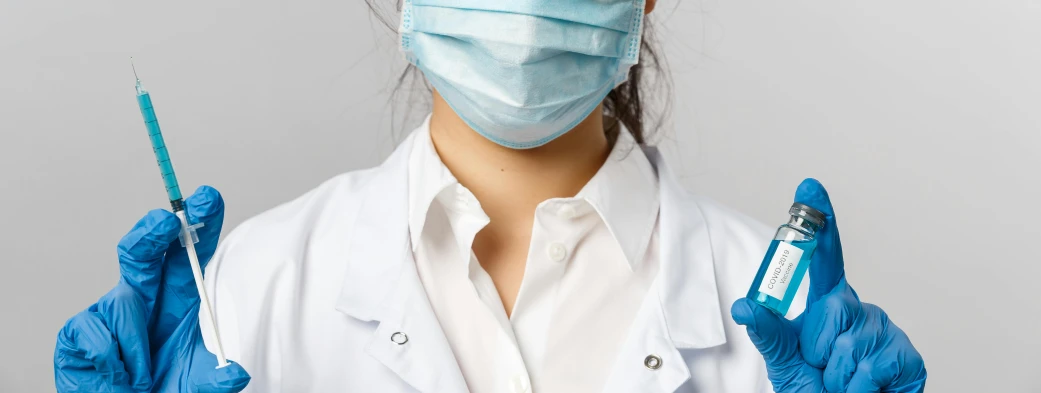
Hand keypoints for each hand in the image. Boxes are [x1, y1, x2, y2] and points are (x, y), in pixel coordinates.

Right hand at [54, 186, 249, 392]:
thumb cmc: (165, 390)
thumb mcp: (197, 385)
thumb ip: (215, 380)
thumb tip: (236, 374)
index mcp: (181, 299)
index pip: (192, 253)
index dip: (201, 223)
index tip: (208, 198)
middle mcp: (147, 297)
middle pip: (145, 252)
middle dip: (154, 231)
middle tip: (166, 221)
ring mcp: (111, 311)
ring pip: (122, 302)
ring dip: (135, 344)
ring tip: (144, 379)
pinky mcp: (79, 330)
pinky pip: (94, 331)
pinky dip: (112, 359)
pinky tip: (118, 378)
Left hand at [731, 179, 925, 392]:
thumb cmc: (814, 388)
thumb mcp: (783, 362)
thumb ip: (768, 332)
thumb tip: (743, 305)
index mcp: (827, 304)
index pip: (824, 256)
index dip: (819, 219)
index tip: (808, 186)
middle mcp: (859, 310)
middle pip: (834, 306)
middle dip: (817, 346)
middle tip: (820, 367)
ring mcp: (885, 330)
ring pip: (851, 341)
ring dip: (836, 372)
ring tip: (840, 382)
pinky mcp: (908, 356)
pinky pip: (874, 365)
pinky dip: (859, 387)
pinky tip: (863, 390)